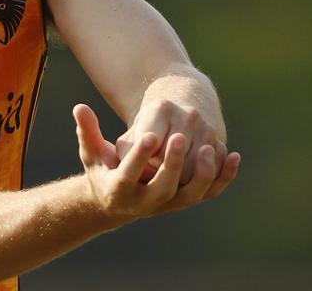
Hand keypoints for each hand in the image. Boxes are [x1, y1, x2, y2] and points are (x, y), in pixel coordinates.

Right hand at [73, 104, 235, 222]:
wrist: (118, 200)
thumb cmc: (103, 169)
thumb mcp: (91, 153)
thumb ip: (87, 131)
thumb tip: (78, 107)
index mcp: (119, 189)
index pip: (129, 175)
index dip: (140, 156)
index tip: (150, 135)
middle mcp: (145, 202)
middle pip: (163, 188)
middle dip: (173, 164)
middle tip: (179, 137)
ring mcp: (167, 204)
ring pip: (189, 195)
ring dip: (202, 175)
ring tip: (209, 148)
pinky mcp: (184, 201)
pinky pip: (208, 193)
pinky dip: (222, 177)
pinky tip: (233, 156)